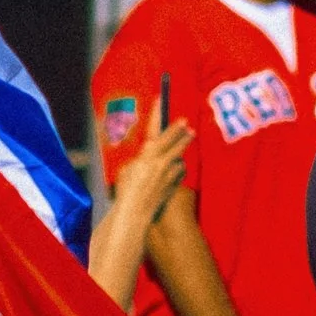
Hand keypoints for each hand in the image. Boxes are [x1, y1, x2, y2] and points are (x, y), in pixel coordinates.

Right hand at [114, 96, 191, 226]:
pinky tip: (172, 172)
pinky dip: (176, 171)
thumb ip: (141, 160)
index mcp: (147, 156)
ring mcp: (169, 175)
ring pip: (178, 160)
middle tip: (189, 128)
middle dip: (183, 135)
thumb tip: (149, 156)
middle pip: (176, 144)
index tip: (165, 103)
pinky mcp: (173, 186)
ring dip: (177, 157)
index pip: (158, 131)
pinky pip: (178, 174)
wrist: (135, 212)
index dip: (161, 116)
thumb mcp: (126, 169)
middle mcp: (161, 163)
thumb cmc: (125, 190)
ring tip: (174, 156)